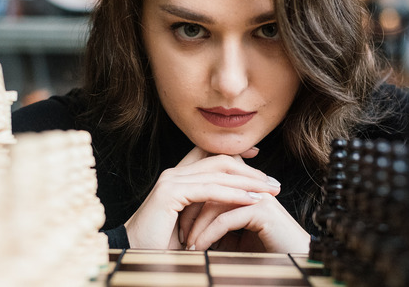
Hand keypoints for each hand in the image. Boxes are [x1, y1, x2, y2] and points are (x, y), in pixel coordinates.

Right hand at [123, 146, 279, 248]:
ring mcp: (171, 180)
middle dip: (250, 171)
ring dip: (248, 182)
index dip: (236, 154)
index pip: (211, 155)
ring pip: (218, 173)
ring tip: (270, 191)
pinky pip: (210, 190)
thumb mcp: (192, 221)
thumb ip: (208, 207)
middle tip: (274, 183)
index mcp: (178, 176)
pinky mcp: (170, 193)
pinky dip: (234, 194)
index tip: (259, 157)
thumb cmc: (162, 245)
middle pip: (220, 161)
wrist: (135, 254)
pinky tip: (252, 200)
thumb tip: (238, 203)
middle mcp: (174, 173)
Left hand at [183, 193, 310, 252]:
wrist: (297, 262)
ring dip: (196, 226)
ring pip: (214, 205)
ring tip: (187, 244)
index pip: (210, 183)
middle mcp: (251, 186)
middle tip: (177, 233)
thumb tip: (191, 232)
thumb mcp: (236, 239)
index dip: (192, 201)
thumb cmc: (267, 252)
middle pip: (208, 189)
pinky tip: (198, 248)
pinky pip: (225, 220)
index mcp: (245, 187)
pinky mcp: (261, 210)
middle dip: (189, 212)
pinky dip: (208, 235)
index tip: (178, 223)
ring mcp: (257, 196)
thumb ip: (218, 228)